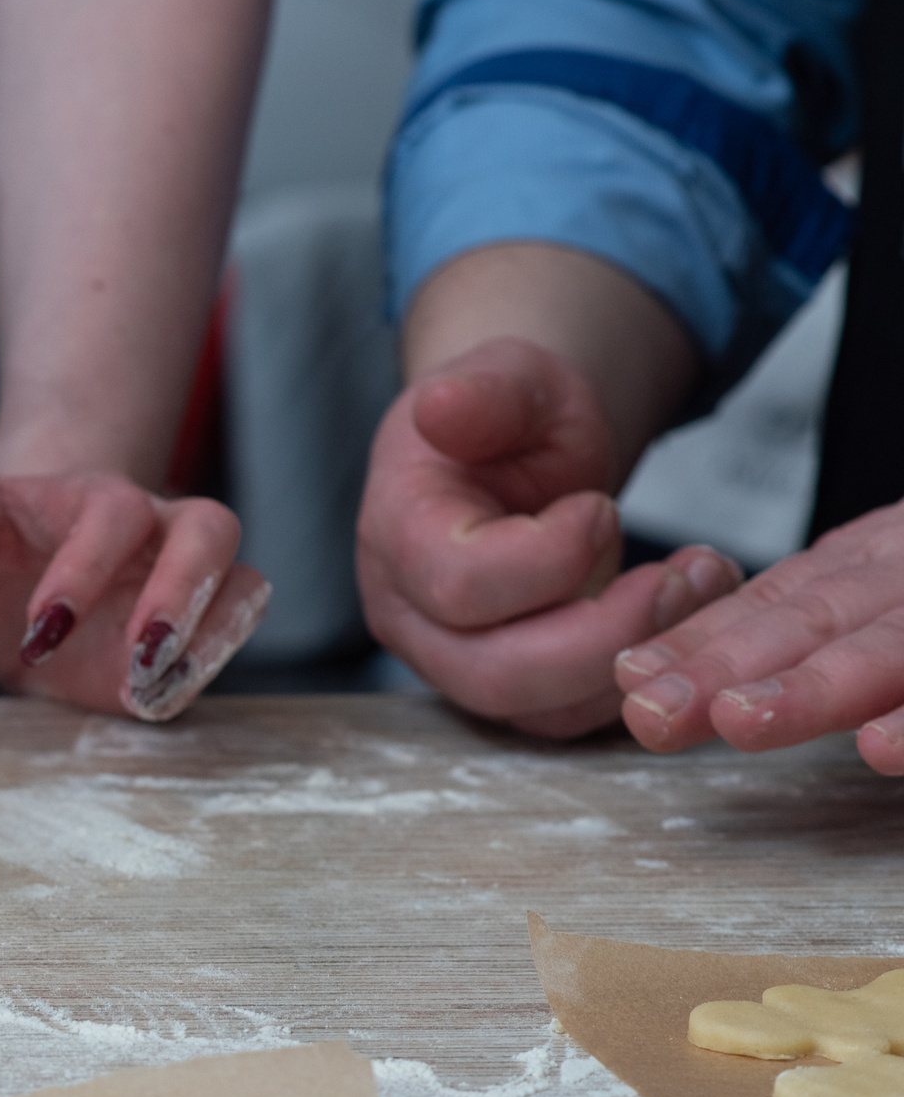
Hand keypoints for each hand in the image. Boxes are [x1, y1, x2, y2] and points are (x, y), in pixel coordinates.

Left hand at [0, 462, 268, 719]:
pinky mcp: (188, 640)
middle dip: (183, 592)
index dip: (87, 569)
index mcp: (94, 496)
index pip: (116, 513)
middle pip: (212, 529)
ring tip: (146, 688)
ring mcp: (183, 584)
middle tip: (138, 655)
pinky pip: (224, 645)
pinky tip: (144, 704)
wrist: (1, 594)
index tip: (39, 630)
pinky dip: (195, 678)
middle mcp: (155, 529)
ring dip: (210, 642)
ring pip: (242, 588)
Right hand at [356, 336, 742, 736]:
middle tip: (682, 577)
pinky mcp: (506, 686)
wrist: (511, 451)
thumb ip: (484, 395)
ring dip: (634, 660)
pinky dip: (637, 677)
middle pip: (494, 674)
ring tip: (700, 585)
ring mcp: (452, 661)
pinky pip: (569, 718)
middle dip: (606, 634)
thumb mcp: (508, 379)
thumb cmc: (508, 417)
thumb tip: (441, 406)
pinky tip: (680, 615)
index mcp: (396, 535)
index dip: (549, 557)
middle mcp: (410, 616)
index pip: (459, 585)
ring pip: (537, 712)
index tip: (602, 506)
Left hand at [615, 500, 903, 770]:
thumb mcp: (892, 590)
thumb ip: (827, 618)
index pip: (772, 604)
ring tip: (738, 720)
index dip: (699, 641)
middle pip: (814, 621)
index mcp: (874, 565)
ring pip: (890, 648)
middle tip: (653, 712)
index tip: (629, 674)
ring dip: (810, 688)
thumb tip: (698, 670)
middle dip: (727, 667)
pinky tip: (878, 750)